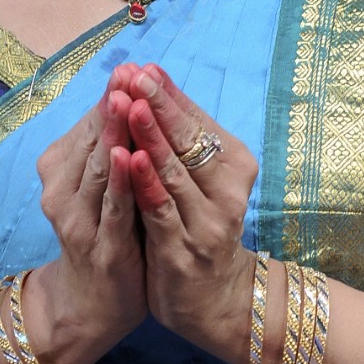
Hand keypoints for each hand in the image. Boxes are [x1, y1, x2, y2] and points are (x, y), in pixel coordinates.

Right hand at [26, 68, 148, 363]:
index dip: (111, 96)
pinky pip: (111, 209)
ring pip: (98, 169)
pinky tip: (127, 156)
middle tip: (130, 71)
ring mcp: (77, 220)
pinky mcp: (100, 247)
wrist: (89, 304)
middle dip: (113, 105)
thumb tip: (130, 96)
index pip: (89, 126)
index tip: (132, 65)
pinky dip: (119, 182)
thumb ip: (112, 147)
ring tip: (126, 99)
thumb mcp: (102, 186)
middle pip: (92, 141)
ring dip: (113, 133)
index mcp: (61, 170)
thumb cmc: (103, 234)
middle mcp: (61, 191)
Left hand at [123, 65, 256, 363]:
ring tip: (131, 104)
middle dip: (160, 105)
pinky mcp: (184, 249)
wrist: (213, 298)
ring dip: (150, 136)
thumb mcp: (197, 179)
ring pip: (175, 172)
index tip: (143, 66)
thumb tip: (150, 83)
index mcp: (235, 164)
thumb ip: (179, 138)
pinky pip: (162, 211)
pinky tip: (128, 159)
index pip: (198, 121)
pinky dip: (146, 183)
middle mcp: (228, 189)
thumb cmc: (198, 224)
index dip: (169, 93)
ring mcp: (207, 221)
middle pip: (190, 141)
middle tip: (135, 75)